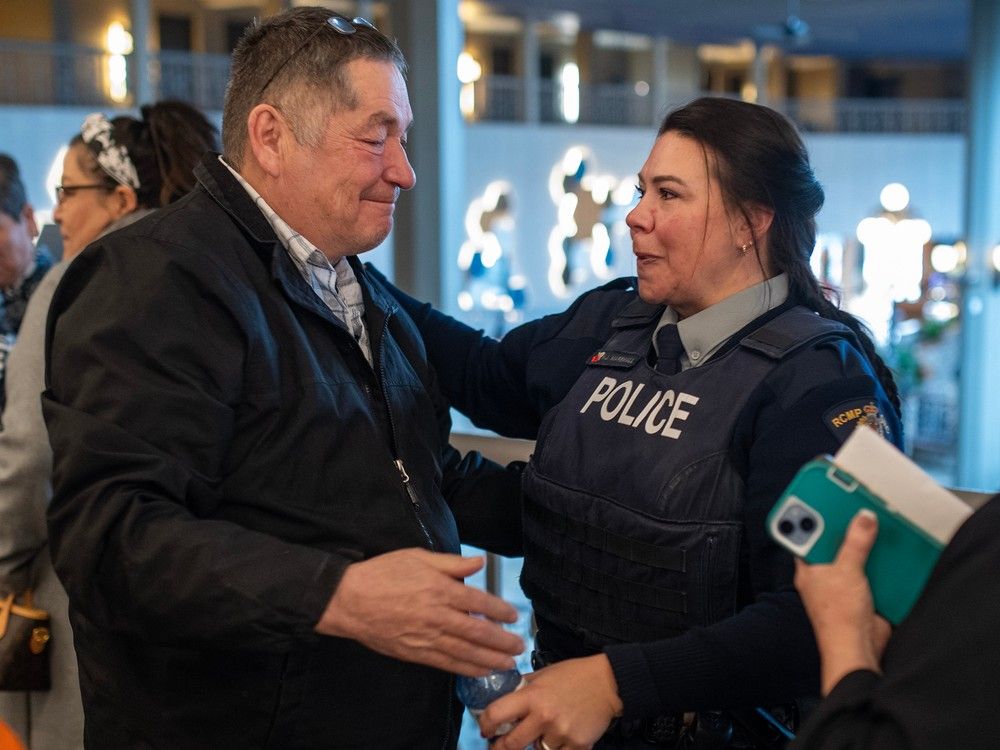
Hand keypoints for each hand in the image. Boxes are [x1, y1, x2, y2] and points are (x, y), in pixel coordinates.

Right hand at [314, 548, 523, 674]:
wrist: (349, 600)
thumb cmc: (382, 573)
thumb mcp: (418, 557)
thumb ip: (451, 563)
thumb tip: (478, 562)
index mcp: (440, 589)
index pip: (479, 602)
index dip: (499, 611)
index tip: (513, 616)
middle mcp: (437, 616)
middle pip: (478, 632)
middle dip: (502, 641)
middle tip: (520, 646)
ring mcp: (426, 637)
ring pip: (466, 652)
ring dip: (490, 660)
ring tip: (509, 664)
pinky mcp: (415, 653)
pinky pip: (446, 663)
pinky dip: (466, 669)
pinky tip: (481, 671)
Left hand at [480, 654, 623, 749]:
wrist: (608, 683)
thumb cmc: (573, 675)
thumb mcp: (543, 674)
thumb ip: (523, 686)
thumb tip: (502, 695)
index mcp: (532, 696)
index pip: (497, 714)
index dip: (485, 725)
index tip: (485, 729)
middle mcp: (544, 717)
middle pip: (511, 744)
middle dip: (500, 748)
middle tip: (498, 746)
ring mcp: (561, 734)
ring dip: (536, 745)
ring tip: (544, 732)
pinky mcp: (578, 746)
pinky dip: (557, 748)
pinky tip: (562, 736)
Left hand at [794, 510, 892, 693]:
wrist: (858, 650)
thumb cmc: (838, 617)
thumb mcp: (846, 571)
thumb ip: (855, 543)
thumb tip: (863, 518)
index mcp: (808, 567)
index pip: (804, 535)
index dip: (809, 516)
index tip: (817, 495)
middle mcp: (824, 573)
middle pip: (833, 542)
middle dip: (844, 525)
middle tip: (854, 501)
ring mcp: (844, 582)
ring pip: (854, 554)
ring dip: (865, 541)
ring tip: (876, 516)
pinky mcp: (864, 591)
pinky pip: (872, 569)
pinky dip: (881, 558)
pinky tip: (891, 544)